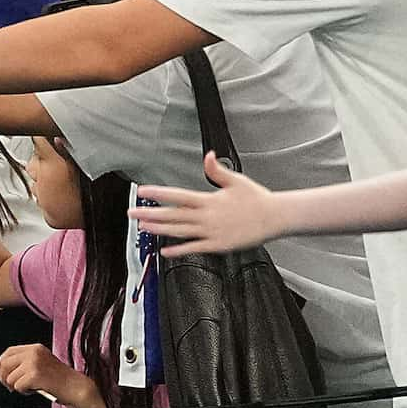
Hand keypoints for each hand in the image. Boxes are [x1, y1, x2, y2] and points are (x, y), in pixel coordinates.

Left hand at [0, 343, 99, 407]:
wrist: (76, 387)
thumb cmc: (61, 379)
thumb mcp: (42, 363)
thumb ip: (25, 362)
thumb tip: (5, 369)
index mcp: (35, 348)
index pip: (8, 352)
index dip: (1, 364)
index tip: (2, 374)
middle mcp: (33, 353)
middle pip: (5, 363)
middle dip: (4, 377)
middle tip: (11, 386)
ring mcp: (34, 363)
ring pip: (10, 377)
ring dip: (17, 387)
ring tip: (31, 387)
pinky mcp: (35, 375)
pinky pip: (18, 386)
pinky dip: (24, 392)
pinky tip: (35, 390)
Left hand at [131, 150, 282, 253]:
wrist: (274, 218)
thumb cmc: (257, 199)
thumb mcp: (236, 181)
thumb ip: (217, 171)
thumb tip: (208, 156)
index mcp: (209, 199)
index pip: (178, 195)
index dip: (159, 193)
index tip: (143, 191)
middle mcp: (207, 216)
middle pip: (173, 215)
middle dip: (151, 213)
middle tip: (132, 213)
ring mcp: (211, 232)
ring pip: (179, 231)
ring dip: (159, 229)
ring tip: (143, 228)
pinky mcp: (217, 245)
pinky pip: (194, 248)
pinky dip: (178, 250)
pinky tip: (164, 251)